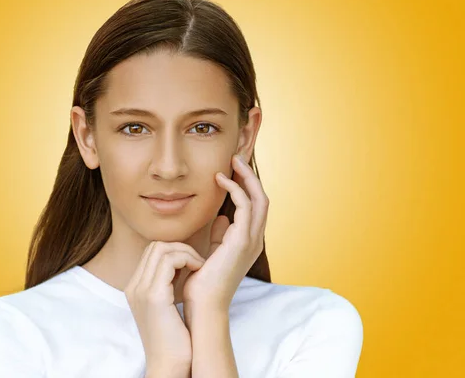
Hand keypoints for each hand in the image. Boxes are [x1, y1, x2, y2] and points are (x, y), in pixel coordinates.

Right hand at [125, 240, 205, 372]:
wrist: (170, 365)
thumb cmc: (175, 339)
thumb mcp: (167, 306)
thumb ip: (168, 284)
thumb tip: (183, 263)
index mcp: (135, 288)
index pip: (152, 252)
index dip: (175, 251)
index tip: (192, 263)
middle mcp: (134, 286)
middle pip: (155, 246)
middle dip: (180, 247)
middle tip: (197, 262)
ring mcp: (141, 290)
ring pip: (161, 248)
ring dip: (186, 252)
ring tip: (199, 267)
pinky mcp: (154, 296)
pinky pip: (169, 261)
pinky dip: (187, 259)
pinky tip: (199, 270)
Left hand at [182, 153, 269, 311]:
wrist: (203, 306)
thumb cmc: (203, 282)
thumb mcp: (212, 252)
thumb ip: (220, 236)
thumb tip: (221, 219)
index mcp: (248, 242)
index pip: (255, 206)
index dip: (247, 185)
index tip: (232, 169)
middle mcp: (254, 240)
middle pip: (262, 198)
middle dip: (250, 176)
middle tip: (236, 157)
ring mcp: (251, 241)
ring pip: (259, 198)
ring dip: (246, 177)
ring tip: (232, 161)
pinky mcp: (241, 241)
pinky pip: (244, 205)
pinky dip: (235, 189)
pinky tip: (219, 180)